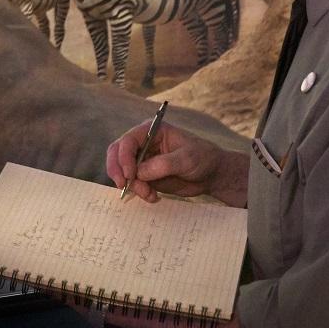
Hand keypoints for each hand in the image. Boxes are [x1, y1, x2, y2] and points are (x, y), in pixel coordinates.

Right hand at [106, 119, 224, 203]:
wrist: (211, 174)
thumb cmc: (202, 158)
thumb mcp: (186, 159)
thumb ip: (163, 164)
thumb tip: (139, 173)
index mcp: (151, 131)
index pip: (128, 141)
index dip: (124, 157)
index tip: (130, 175)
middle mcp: (143, 143)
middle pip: (117, 153)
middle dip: (117, 170)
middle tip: (123, 186)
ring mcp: (143, 159)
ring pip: (123, 171)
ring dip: (132, 185)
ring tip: (150, 194)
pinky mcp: (146, 175)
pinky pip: (133, 184)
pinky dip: (139, 192)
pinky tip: (153, 197)